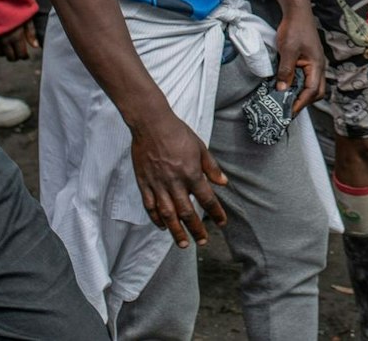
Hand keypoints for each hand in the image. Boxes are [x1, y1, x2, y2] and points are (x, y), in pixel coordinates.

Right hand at [0, 18, 39, 61]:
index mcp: (16, 37)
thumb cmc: (12, 6)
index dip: (25, 56)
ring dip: (6, 52)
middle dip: (16, 56)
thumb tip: (35, 46)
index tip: (26, 55)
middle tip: (18, 52)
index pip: (21, 55)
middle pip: (10, 57)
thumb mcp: (25, 17)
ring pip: (0, 54)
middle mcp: (4, 41)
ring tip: (10, 47)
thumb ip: (30, 32)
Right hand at [131, 113, 228, 248]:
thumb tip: (223, 183)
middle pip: (187, 212)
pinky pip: (150, 206)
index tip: (222, 223)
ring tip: (183, 244)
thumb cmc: (177, 133)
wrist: (151, 124)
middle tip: (202, 241)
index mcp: (191, 173)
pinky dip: (156, 219)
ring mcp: (158, 184)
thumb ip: (211, 167)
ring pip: (168, 214)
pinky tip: (162, 226)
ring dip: (176, 231)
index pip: (207, 198)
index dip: (216, 213)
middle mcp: (175, 182)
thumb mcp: (200, 147)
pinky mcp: (144, 183)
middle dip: (196, 229)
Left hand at [273, 14, 326, 112]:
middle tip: (289, 108)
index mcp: (316, 65)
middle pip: (317, 91)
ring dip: (302, 94)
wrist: (297, 11)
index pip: (312, 91)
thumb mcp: (287, 51)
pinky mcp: (309, 60)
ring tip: (287, 99)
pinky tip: (288, 85)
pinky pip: (307, 77)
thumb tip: (282, 90)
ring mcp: (315, 63)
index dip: (301, 103)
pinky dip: (299, 85)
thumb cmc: (294, 29)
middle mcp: (319, 66)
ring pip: (313, 85)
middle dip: (305, 102)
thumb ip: (286, 71)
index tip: (288, 112)